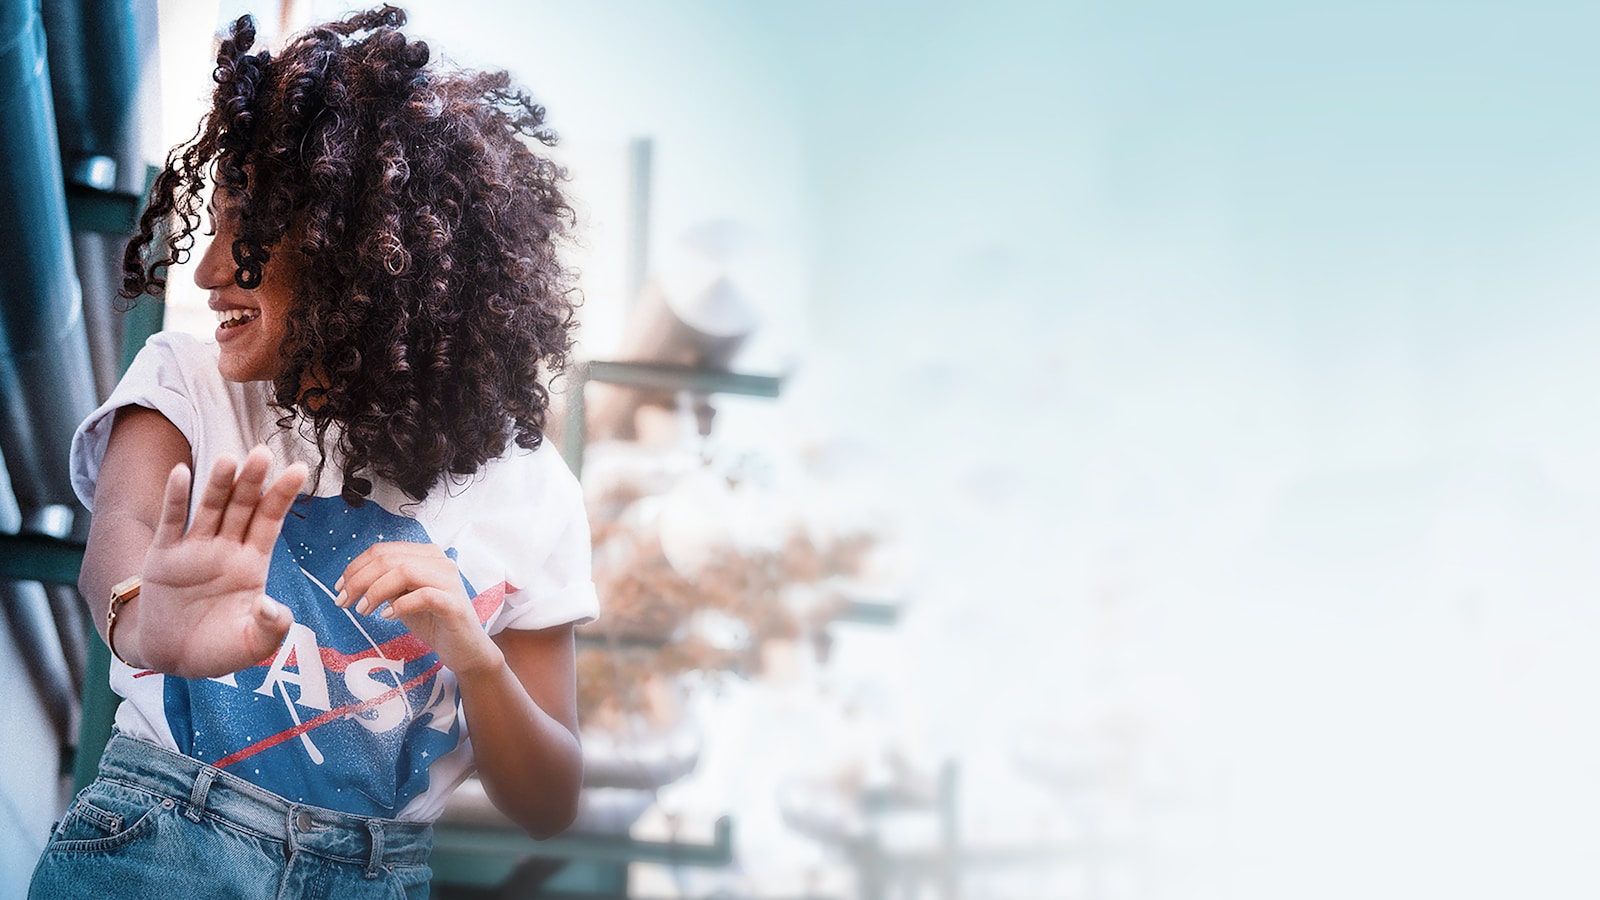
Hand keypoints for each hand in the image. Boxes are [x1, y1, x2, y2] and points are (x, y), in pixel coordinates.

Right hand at [132, 446, 307, 677]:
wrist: (172, 660)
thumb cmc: (218, 649)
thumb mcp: (253, 644)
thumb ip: (271, 627)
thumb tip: (272, 607)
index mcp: (253, 563)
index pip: (271, 521)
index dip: (283, 496)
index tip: (301, 469)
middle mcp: (226, 549)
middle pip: (243, 507)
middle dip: (254, 481)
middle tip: (264, 453)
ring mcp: (195, 550)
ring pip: (210, 509)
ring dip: (219, 484)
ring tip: (230, 460)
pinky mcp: (164, 558)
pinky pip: (171, 523)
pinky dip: (176, 498)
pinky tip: (181, 473)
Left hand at [335, 542, 503, 676]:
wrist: (465, 649)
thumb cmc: (432, 621)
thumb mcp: (402, 597)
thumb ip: (385, 583)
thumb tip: (351, 581)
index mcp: (426, 555)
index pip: (383, 550)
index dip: (355, 567)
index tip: (339, 588)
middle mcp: (440, 561)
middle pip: (389, 559)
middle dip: (359, 580)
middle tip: (344, 602)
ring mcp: (449, 581)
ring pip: (404, 571)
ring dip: (375, 591)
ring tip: (363, 610)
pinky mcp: (454, 603)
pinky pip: (422, 596)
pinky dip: (399, 605)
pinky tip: (387, 617)